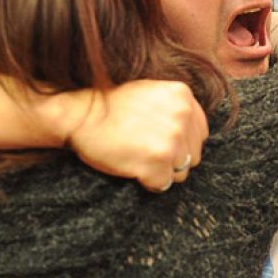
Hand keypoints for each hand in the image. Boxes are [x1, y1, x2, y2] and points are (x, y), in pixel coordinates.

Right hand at [66, 80, 207, 191]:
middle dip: (172, 158)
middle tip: (143, 149)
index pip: (200, 133)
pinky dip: (147, 181)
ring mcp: (171, 140)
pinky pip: (162, 185)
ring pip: (182, 173)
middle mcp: (182, 116)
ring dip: (160, 171)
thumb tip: (191, 132)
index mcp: (183, 95)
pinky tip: (130, 165)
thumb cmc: (109, 104)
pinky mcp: (157, 162)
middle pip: (194, 155)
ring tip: (136, 156)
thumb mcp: (149, 92)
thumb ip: (174, 107)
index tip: (158, 140)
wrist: (77, 113)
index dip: (181, 142)